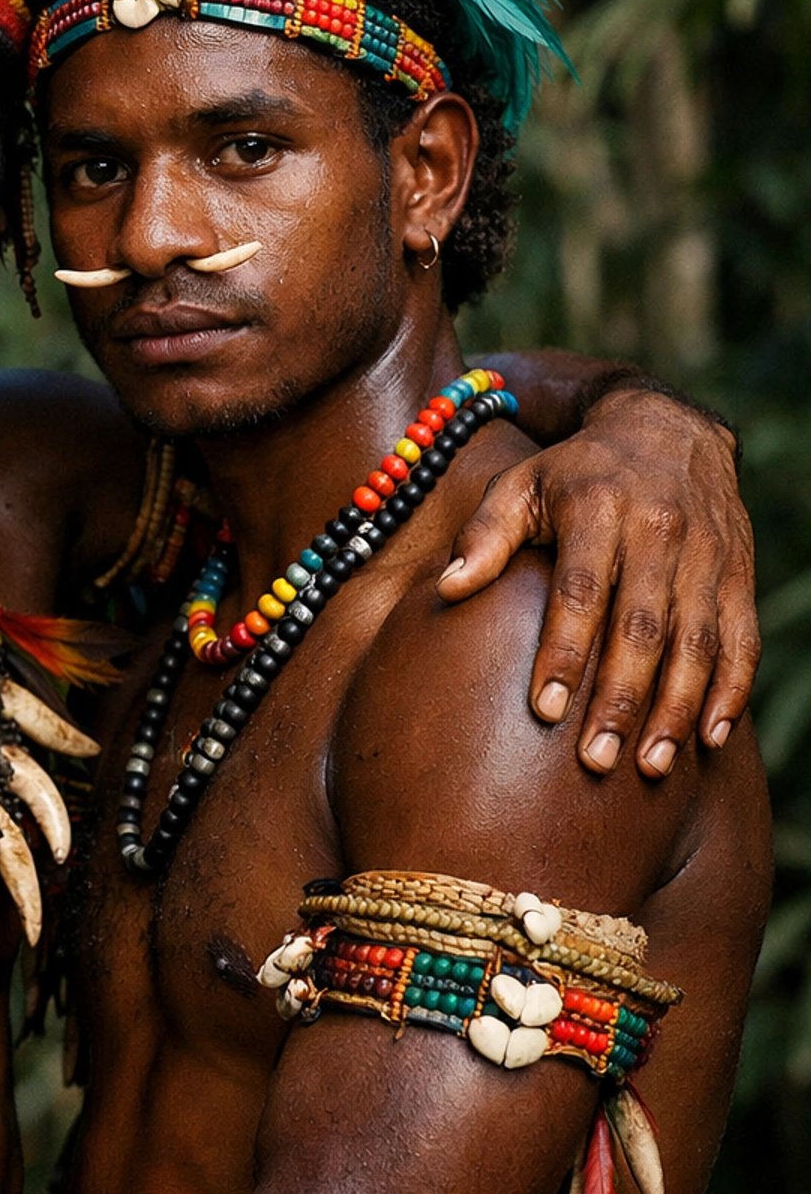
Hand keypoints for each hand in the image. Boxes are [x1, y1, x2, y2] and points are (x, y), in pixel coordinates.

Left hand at [439, 385, 757, 776]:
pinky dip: (732, 689)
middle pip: (642, 626)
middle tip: (596, 760)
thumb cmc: (576, 472)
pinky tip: (709, 737)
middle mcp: (658, 531)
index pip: (579, 590)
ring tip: (652, 765)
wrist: (668, 428)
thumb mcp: (521, 485)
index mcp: (598, 509)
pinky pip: (743, 636)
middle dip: (621, 699)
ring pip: (696, 640)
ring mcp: (706, 554)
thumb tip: (450, 588)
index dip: (564, 651)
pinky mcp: (739, 572)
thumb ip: (485, 535)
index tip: (543, 709)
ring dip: (676, 708)